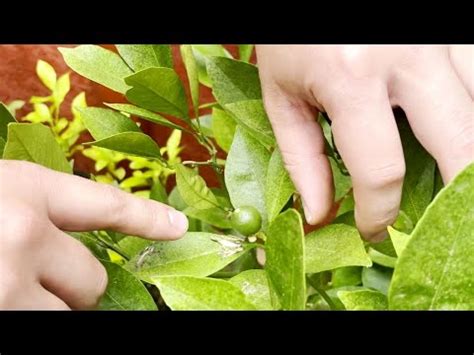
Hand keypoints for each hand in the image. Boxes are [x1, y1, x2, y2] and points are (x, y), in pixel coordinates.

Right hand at [0, 160, 187, 308]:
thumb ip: (38, 207)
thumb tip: (71, 235)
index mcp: (27, 188)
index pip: (107, 204)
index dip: (147, 218)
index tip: (178, 226)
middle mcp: (24, 233)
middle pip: (95, 278)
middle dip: (78, 285)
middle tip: (41, 276)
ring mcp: (9, 281)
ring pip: (68, 312)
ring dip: (51, 306)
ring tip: (13, 288)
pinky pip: (38, 326)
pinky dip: (29, 315)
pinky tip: (6, 298)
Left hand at [256, 45, 472, 240]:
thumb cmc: (289, 33)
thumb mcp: (282, 94)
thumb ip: (303, 158)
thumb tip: (322, 214)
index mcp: (353, 77)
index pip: (382, 169)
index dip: (379, 213)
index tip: (373, 230)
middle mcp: (410, 55)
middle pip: (461, 145)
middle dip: (455, 197)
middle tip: (437, 221)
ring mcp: (441, 37)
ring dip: (466, 153)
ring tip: (446, 179)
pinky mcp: (454, 30)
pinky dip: (469, 108)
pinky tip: (447, 125)